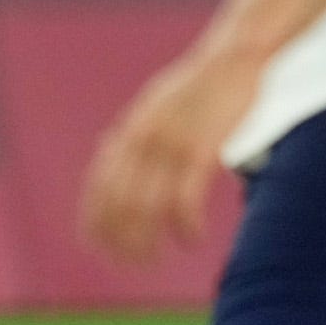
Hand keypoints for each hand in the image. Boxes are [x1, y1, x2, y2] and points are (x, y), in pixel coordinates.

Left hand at [81, 39, 262, 263]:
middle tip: (132, 263)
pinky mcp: (201, 149)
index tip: (97, 246)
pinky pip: (185, 198)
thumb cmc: (195, 88)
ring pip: (147, 206)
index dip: (95, 219)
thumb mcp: (152, 106)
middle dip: (120, 238)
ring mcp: (169, 144)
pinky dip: (184, 226)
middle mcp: (141, 140)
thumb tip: (110, 149)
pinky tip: (190, 240)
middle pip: (119, 202)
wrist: (230, 60)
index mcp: (129, 132)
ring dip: (147, 239)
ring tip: (153, 260)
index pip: (99, 185)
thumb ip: (133, 131)